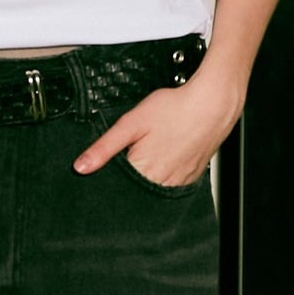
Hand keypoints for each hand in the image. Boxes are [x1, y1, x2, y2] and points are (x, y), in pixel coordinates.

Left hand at [73, 58, 244, 188]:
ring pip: (153, 189)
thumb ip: (105, 147)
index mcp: (142, 171)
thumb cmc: (174, 109)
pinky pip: (171, 185)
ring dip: (146, 177)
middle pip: (134, 190)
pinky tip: (164, 158)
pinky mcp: (190, 178)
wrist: (212, 104)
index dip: (108, 176)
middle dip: (127, 177)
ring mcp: (178, 183)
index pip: (115, 186)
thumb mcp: (132, 123)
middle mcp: (161, 183)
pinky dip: (164, 176)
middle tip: (136, 150)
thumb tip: (81, 167)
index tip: (110, 165)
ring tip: (152, 152)